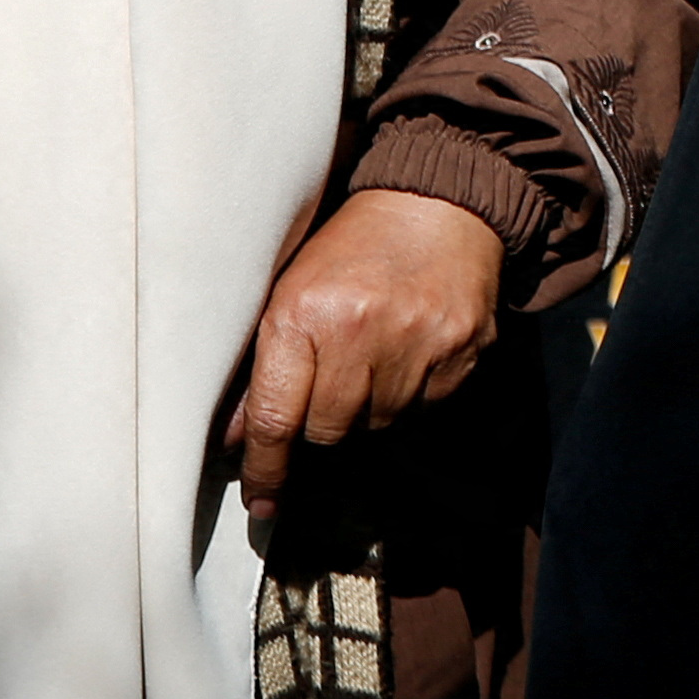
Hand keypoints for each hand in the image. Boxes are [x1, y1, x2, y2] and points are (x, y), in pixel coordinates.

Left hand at [226, 188, 500, 515]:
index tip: (262, 499)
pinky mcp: (461, 350)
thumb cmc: (353, 246)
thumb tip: (237, 440)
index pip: (276, 418)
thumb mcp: (291, 290)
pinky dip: (412, 395)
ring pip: (379, 425)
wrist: (439, 200)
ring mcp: (416, 343)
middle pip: (328, 432)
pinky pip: (425, 408)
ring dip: (368, 411)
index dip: (265, 468)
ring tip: (371, 361)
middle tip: (326, 394)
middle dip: (320, 427)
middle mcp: (359, 331)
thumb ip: (264, 366)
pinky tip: (408, 355)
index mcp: (303, 313)